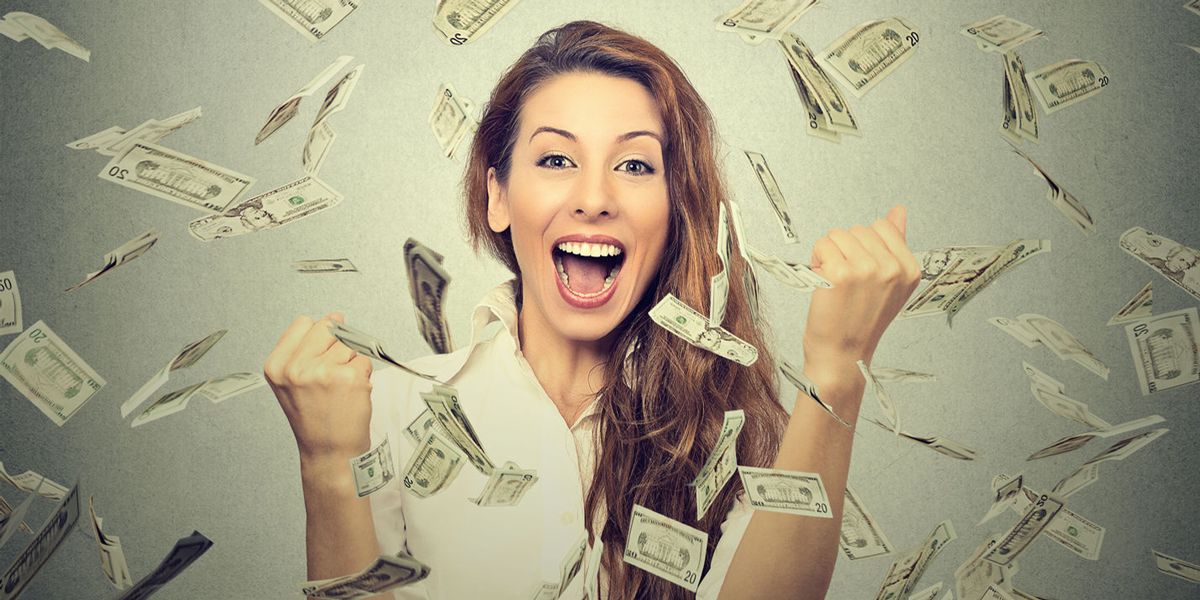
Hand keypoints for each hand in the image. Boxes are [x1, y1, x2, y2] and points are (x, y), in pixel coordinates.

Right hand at [264, 312, 373, 463]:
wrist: (329, 451)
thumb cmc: (314, 419)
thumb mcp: (291, 383)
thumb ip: (304, 349)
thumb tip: (334, 318)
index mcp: (277, 366)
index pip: (303, 323)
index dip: (317, 337)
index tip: (318, 355)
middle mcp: (297, 368)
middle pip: (328, 326)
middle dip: (336, 345)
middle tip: (331, 374)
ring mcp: (324, 372)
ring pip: (349, 343)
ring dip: (351, 361)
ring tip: (340, 386)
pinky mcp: (350, 377)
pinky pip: (365, 358)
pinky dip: (363, 373)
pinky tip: (351, 392)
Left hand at [803, 205, 920, 373]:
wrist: (842, 355)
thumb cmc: (860, 322)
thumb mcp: (890, 284)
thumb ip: (896, 244)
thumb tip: (898, 211)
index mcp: (909, 269)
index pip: (881, 227)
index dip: (864, 246)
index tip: (863, 272)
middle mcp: (892, 269)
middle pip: (858, 229)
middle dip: (845, 249)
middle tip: (846, 281)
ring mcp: (867, 270)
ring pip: (837, 234)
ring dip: (829, 254)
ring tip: (835, 282)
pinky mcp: (840, 273)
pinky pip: (822, 245)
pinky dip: (817, 260)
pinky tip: (824, 282)